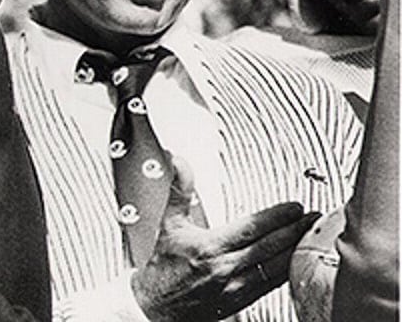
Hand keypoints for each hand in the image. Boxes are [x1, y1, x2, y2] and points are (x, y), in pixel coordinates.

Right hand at [131, 156, 320, 320]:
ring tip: (311, 235)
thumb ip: (179, 190)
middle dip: (295, 230)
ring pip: (275, 268)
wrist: (156, 307)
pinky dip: (287, 271)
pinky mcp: (240, 302)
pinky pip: (270, 285)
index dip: (276, 216)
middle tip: (312, 217)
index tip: (294, 207)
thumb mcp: (169, 223)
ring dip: (296, 250)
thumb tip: (179, 161)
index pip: (251, 228)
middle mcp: (225, 269)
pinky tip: (295, 261)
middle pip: (269, 247)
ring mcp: (235, 288)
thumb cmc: (163, 266)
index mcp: (209, 247)